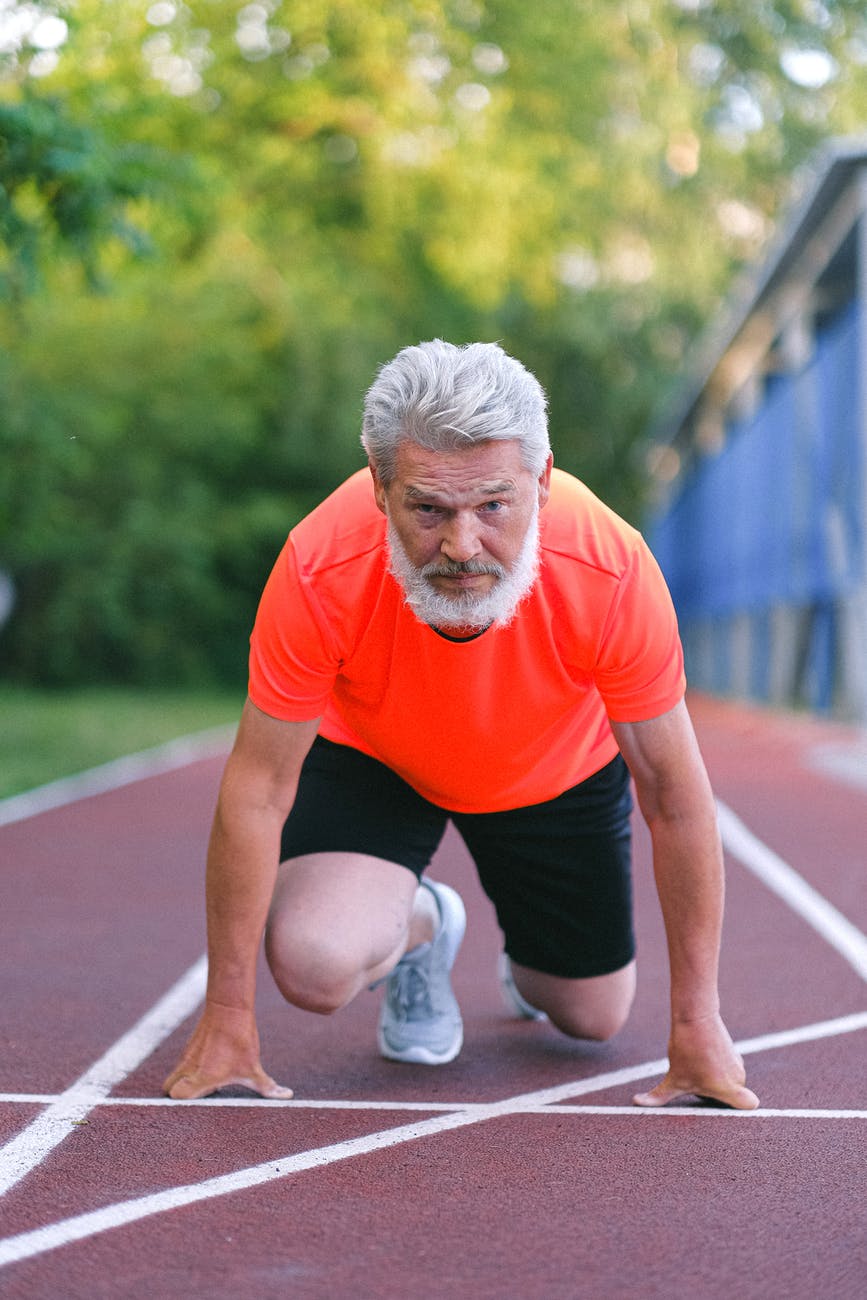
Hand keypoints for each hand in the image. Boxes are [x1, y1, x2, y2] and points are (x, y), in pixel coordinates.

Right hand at [163, 1001, 293, 1099]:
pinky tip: (210, 1065)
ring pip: (174, 1075)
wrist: (229, 1007)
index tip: (199, 1104)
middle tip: (199, 1095)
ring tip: (207, 1081)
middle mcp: (188, 1068)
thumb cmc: (239, 1039)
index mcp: (201, 1078)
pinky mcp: (189, 1046)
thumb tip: (286, 1095)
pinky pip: (182, 1063)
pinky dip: (190, 1069)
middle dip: (179, 1095)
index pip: (175, 1096)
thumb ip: (266, 1086)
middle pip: (168, 1089)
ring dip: (185, 1081)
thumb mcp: (253, 1066)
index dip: (183, 1104)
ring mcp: (186, 1056)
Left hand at [633, 1012, 758, 1109]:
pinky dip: (714, 1067)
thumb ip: (659, 1096)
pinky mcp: (732, 1051)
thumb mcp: (673, 1078)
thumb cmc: (687, 1049)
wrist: (694, 1015)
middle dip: (715, 1095)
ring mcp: (737, 1063)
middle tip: (697, 1085)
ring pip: (727, 1081)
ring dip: (714, 1080)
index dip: (738, 1109)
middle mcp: (738, 1077)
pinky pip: (725, 1067)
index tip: (719, 1105)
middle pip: (731, 1096)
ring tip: (695, 1069)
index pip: (751, 1106)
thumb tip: (636, 1102)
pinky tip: (697, 1058)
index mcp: (728, 1088)